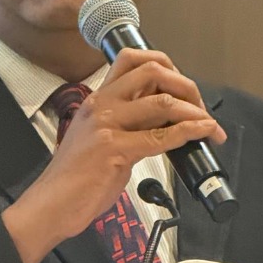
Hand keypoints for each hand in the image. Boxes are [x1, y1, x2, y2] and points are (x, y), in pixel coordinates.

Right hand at [3, 49, 225, 262]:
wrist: (52, 204)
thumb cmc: (75, 177)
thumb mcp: (98, 137)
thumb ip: (126, 123)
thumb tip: (164, 120)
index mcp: (97, 98)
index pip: (132, 59)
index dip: (165, 65)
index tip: (181, 86)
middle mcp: (101, 104)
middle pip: (153, 71)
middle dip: (186, 85)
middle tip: (200, 105)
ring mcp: (107, 125)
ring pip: (163, 102)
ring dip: (196, 111)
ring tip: (209, 125)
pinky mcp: (115, 149)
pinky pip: (162, 136)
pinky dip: (190, 132)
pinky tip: (203, 134)